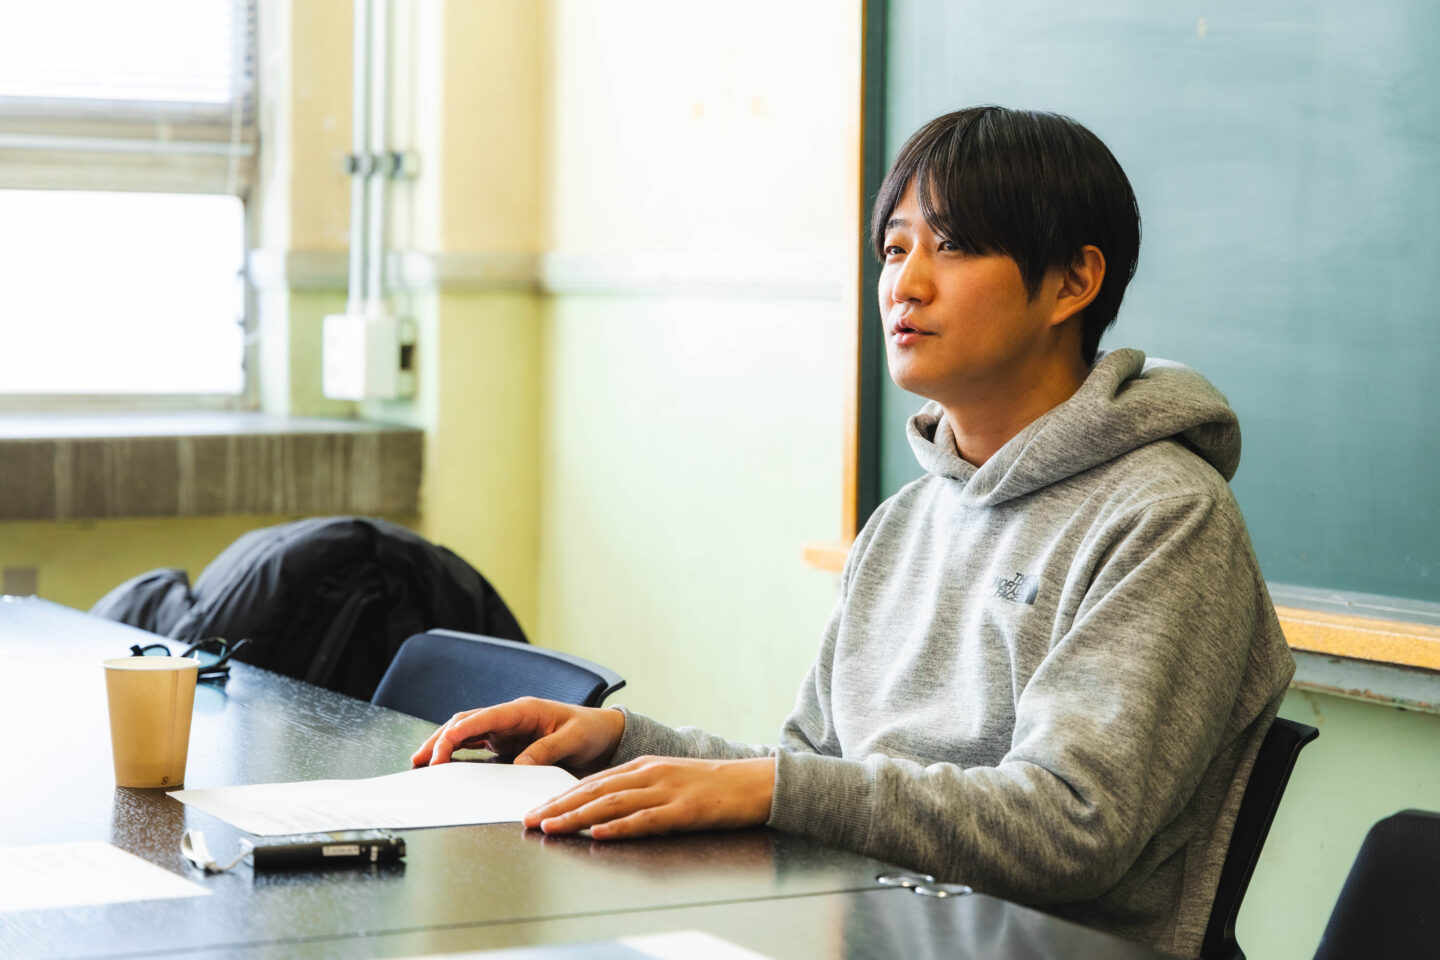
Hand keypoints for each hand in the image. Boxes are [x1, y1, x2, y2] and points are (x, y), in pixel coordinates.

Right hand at [410, 697, 626, 770]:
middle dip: (442, 739)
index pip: (487, 716)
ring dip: (443, 746)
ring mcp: (505, 730)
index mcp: (524, 710)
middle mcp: (509, 717)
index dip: (464, 728)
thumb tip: (520, 765)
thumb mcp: (573, 740)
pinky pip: (475, 747)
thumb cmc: (589, 732)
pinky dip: (457, 755)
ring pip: (465, 733)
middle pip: (467, 723)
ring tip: (420, 762)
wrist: (601, 735)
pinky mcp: (505, 744)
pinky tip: (441, 766)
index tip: (446, 741)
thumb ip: (546, 750)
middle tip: (423, 760)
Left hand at [522, 755, 775, 840]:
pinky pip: (648, 819)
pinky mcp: (685, 810)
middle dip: (558, 806)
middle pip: (594, 790)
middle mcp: (650, 773)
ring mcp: (667, 790)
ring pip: (613, 803)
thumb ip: (637, 789)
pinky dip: (621, 827)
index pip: (592, 781)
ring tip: (552, 827)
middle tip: (529, 820)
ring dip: (578, 817)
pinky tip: (601, 835)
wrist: (755, 782)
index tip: (534, 809)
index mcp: (643, 765)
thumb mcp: (668, 778)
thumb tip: (601, 809)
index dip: (560, 795)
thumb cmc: (711, 786)